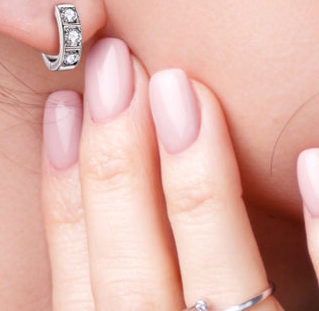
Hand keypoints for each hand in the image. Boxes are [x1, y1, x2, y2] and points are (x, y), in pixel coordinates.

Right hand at [41, 37, 312, 309]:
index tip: (62, 105)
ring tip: (180, 90)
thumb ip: (128, 277)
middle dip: (115, 169)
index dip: (64, 198)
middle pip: (131, 280)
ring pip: (219, 286)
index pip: (79, 288)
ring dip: (196, 187)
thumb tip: (109, 180)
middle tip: (115, 66)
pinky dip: (318, 235)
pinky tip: (309, 162)